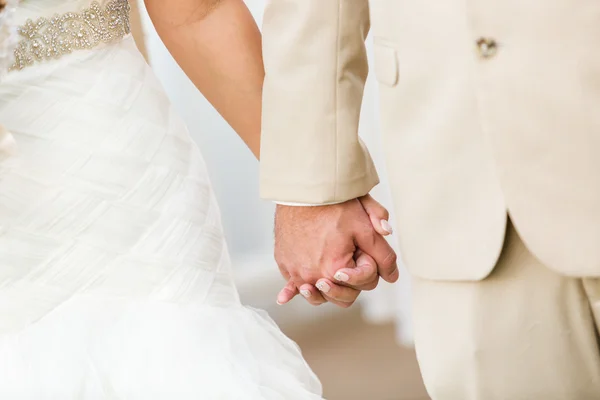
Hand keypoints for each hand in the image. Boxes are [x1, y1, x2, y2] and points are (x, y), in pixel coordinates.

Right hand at [274, 196, 397, 306]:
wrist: (302, 191)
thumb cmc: (332, 205)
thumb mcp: (365, 227)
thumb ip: (383, 254)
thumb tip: (392, 276)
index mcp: (335, 271)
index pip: (364, 285)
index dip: (370, 268)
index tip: (363, 250)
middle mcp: (312, 277)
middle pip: (340, 296)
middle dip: (350, 285)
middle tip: (349, 267)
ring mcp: (294, 270)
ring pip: (315, 294)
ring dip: (322, 291)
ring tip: (324, 284)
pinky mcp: (283, 262)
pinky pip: (291, 282)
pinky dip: (292, 288)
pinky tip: (285, 298)